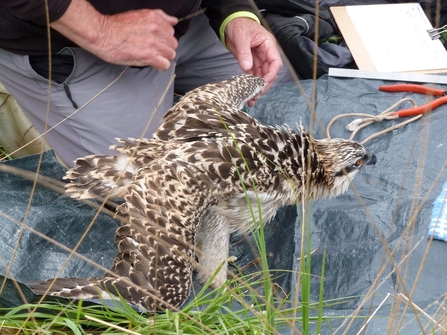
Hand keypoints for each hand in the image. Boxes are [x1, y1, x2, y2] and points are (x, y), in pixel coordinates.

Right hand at [51, 0, 177, 69]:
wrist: (102, 34)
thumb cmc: (116, 26)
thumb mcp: (140, 14)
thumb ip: (159, 17)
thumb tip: (174, 21)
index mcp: (154, 18)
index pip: (171, 32)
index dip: (164, 38)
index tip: (156, 41)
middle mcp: (156, 29)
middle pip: (173, 44)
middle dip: (165, 48)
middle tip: (153, 50)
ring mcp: (153, 43)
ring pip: (170, 55)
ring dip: (162, 57)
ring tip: (151, 56)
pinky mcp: (148, 56)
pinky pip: (164, 64)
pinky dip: (160, 65)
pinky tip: (152, 63)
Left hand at [225, 17, 281, 105]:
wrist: (231, 23)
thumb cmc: (239, 25)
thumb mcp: (242, 37)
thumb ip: (244, 53)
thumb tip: (247, 68)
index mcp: (268, 45)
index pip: (275, 63)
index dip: (271, 75)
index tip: (263, 84)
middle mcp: (265, 54)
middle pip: (269, 73)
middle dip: (264, 85)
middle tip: (256, 95)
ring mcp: (258, 59)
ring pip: (261, 77)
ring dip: (257, 88)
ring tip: (252, 99)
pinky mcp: (250, 63)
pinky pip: (253, 76)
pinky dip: (250, 85)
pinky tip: (248, 94)